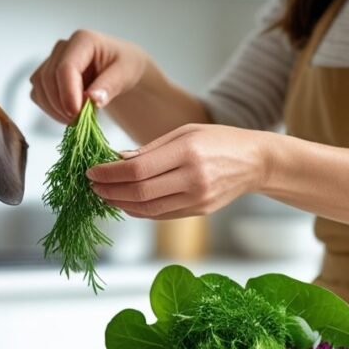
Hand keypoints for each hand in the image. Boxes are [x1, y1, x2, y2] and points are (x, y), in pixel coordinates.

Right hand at [29, 29, 148, 123]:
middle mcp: (63, 48)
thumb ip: (110, 85)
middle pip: (48, 78)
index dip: (68, 93)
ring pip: (39, 87)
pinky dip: (50, 110)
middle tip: (80, 121)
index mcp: (83, 40)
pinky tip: (68, 115)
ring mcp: (51, 61)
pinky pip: (38, 95)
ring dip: (54, 109)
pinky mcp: (46, 76)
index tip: (77, 114)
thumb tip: (92, 99)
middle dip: (61, 104)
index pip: (66, 67)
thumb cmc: (124, 66)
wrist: (119, 69)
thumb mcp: (126, 73)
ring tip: (77, 119)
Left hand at [86, 124, 272, 219]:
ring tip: (104, 195)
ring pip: (147, 209)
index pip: (137, 170)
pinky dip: (138, 211)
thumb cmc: (218, 140)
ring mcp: (197, 198)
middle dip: (109, 190)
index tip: (92, 171)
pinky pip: (161, 215)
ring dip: (120, 204)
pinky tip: (126, 203)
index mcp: (187, 151)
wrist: (256, 162)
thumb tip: (115, 160)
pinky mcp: (199, 211)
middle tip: (92, 185)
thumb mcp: (184, 132)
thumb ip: (149, 149)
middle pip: (139, 192)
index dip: (109, 173)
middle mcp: (193, 178)